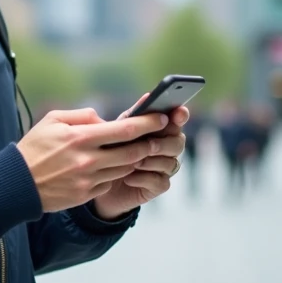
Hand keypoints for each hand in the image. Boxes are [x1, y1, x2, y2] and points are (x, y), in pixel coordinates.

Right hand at [16, 106, 171, 213]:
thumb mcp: (52, 120)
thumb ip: (81, 116)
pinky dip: (114, 174)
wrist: (17, 183)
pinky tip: (110, 168)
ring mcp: (89, 180)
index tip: (161, 119)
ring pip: (125, 169)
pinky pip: (110, 183)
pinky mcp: (87, 195)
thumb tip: (103, 119)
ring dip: (133, 160)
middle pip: (133, 152)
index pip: (125, 130)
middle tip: (157, 138)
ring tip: (136, 151)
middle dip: (149, 144)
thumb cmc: (34, 148)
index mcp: (81, 137)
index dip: (147, 124)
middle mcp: (88, 160)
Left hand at [91, 97, 190, 219]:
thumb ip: (135, 116)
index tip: (178, 114)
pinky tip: (129, 178)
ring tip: (132, 162)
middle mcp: (167, 148)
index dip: (181, 116)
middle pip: (178, 142)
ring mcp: (165, 168)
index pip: (178, 120)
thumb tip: (148, 96)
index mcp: (161, 130)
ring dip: (150, 161)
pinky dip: (144, 178)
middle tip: (149, 145)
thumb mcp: (120, 130)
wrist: (100, 179)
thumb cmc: (112, 150)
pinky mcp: (158, 186)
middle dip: (163, 144)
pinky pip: (160, 181)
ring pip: (170, 163)